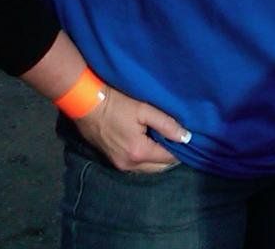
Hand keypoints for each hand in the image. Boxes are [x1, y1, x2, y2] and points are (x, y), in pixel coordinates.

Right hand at [75, 86, 190, 173]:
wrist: (86, 104)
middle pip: (160, 168)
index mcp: (139, 152)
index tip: (188, 139)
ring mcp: (120, 165)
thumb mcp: (143, 109)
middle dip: (170, 156)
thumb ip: (166, 124)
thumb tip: (186, 137)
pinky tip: (151, 146)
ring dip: (158, 159)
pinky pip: (138, 166)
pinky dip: (147, 159)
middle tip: (178, 141)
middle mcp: (130, 165)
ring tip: (165, 142)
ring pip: (149, 169)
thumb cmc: (115, 104)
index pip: (168, 158)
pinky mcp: (114, 161)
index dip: (180, 149)